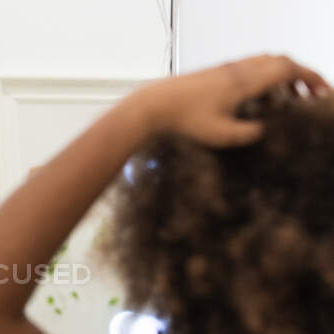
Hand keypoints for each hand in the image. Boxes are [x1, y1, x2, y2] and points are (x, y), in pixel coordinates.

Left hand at [129, 55, 330, 147]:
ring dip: (281, 76)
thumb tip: (265, 130)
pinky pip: (248, 67)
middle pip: (279, 61)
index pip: (288, 69)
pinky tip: (258, 97)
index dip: (311, 78)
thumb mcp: (221, 135)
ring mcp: (225, 69)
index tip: (323, 92)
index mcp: (245, 80)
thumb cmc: (186, 120)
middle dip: (300, 75)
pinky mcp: (214, 73)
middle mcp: (238, 69)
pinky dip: (263, 77)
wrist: (154, 106)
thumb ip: (248, 133)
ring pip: (263, 62)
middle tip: (308, 95)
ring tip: (287, 98)